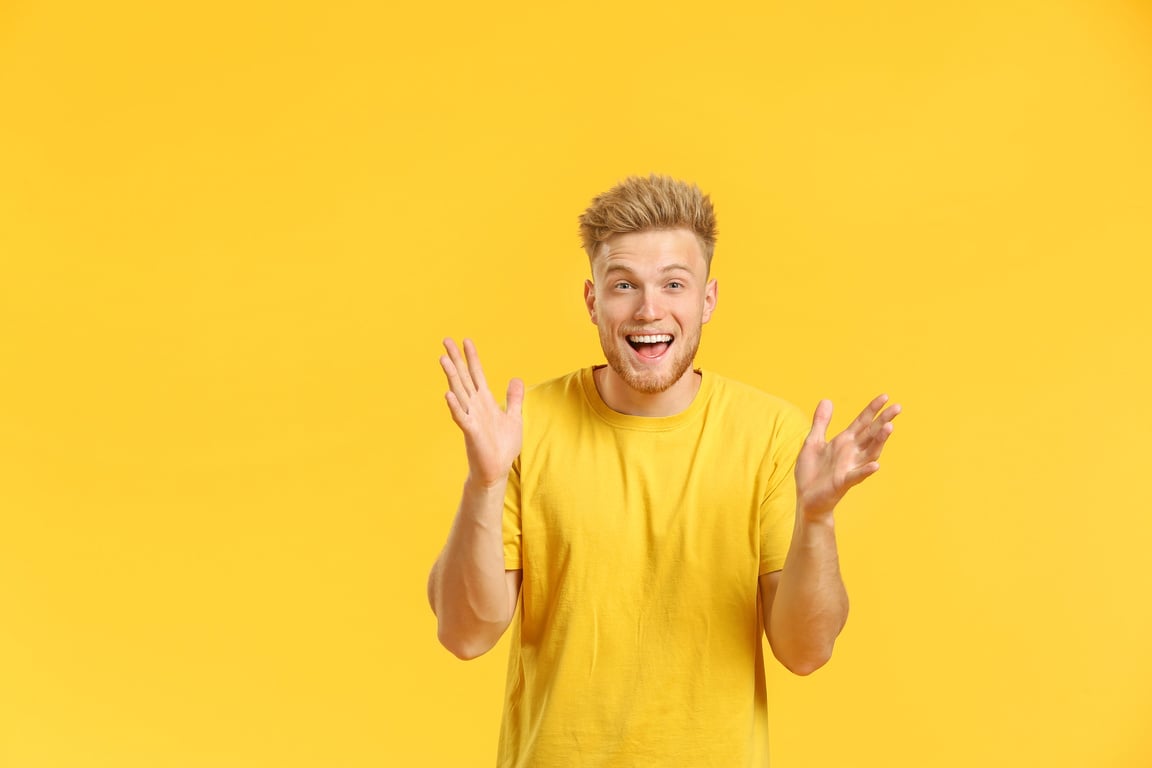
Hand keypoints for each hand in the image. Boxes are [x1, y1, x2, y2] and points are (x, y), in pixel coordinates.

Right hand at [440, 338, 524, 487]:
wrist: (496, 470)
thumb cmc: (502, 446)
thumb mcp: (514, 418)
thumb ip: (514, 399)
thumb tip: (516, 379)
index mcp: (485, 401)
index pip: (476, 374)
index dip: (472, 357)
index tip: (465, 340)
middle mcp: (475, 406)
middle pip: (463, 378)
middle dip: (456, 359)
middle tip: (445, 340)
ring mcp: (471, 418)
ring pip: (459, 392)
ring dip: (451, 376)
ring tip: (444, 359)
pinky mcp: (471, 432)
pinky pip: (461, 417)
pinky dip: (455, 406)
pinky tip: (448, 395)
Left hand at [795, 394, 900, 520]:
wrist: (806, 499)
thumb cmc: (811, 472)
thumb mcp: (812, 442)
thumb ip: (821, 422)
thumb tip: (827, 400)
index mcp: (844, 442)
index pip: (862, 422)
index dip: (873, 409)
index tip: (885, 396)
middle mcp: (851, 453)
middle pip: (871, 434)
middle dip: (883, 420)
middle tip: (897, 407)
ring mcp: (849, 467)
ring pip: (869, 452)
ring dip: (879, 440)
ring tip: (889, 427)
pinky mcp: (843, 482)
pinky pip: (857, 475)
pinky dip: (866, 470)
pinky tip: (876, 465)